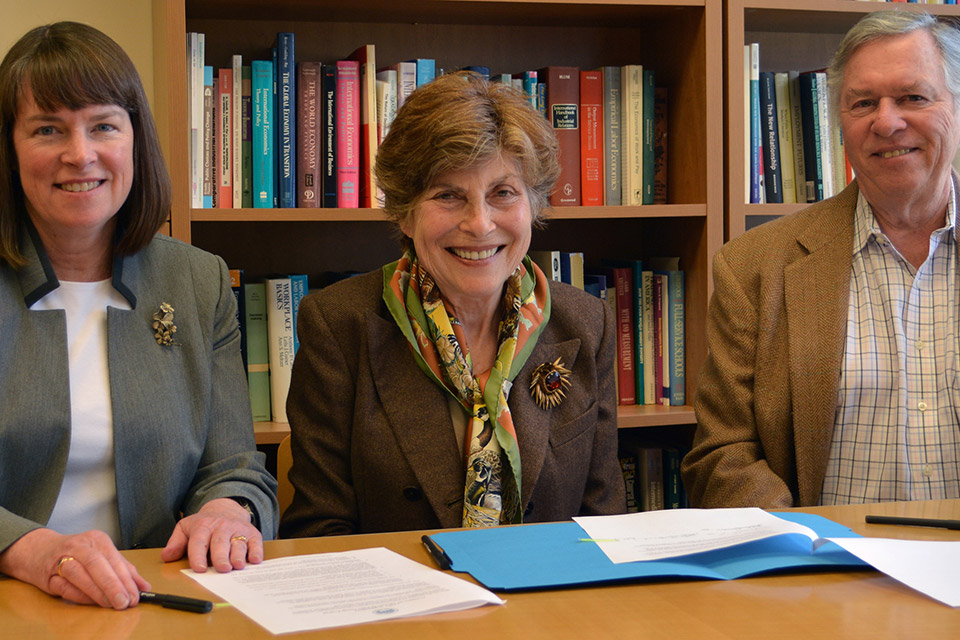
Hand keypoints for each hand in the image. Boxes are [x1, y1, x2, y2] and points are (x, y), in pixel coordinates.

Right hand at [0, 528, 148, 608]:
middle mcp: (80, 546)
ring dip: (97, 592)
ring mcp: (61, 559)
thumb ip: (123, 569)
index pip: (115, 559)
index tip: (136, 595)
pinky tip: (92, 603)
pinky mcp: (48, 575)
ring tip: (111, 604)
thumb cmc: (76, 554)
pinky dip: (81, 596)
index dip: (127, 579)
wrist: (38, 551)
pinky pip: (66, 587)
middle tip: (124, 602)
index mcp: (97, 539)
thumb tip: (143, 586)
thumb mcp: (101, 555)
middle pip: (98, 565)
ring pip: (81, 575)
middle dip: (113, 585)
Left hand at [161, 498, 262, 572]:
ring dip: (239, 555)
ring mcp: (237, 529)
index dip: (198, 555)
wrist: (225, 509)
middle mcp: (221, 527)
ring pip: (238, 543)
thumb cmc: (204, 524)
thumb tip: (166, 557)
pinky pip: (256, 542)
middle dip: (221, 556)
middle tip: (222, 569)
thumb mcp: (185, 528)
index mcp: (203, 527)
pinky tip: (255, 559)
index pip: (199, 542)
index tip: (199, 568)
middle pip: (220, 543)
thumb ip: (176, 543)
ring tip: (237, 566)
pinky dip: (256, 551)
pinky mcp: (252, 533)